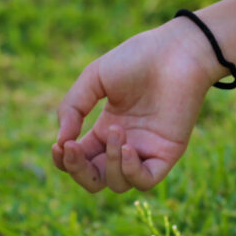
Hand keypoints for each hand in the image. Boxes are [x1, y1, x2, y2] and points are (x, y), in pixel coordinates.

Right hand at [52, 19, 219, 191]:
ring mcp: (145, 150)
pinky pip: (145, 181)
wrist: (176, 52)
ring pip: (117, 183)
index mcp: (105, 129)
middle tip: (73, 148)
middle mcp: (124, 145)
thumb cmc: (136, 59)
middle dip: (78, 170)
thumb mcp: (93, 78)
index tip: (59, 144)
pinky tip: (128, 148)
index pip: (79, 160)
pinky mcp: (167, 153)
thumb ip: (72, 107)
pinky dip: (131, 171)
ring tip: (116, 129)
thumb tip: (62, 141)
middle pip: (94, 180)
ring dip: (109, 162)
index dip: (65, 160)